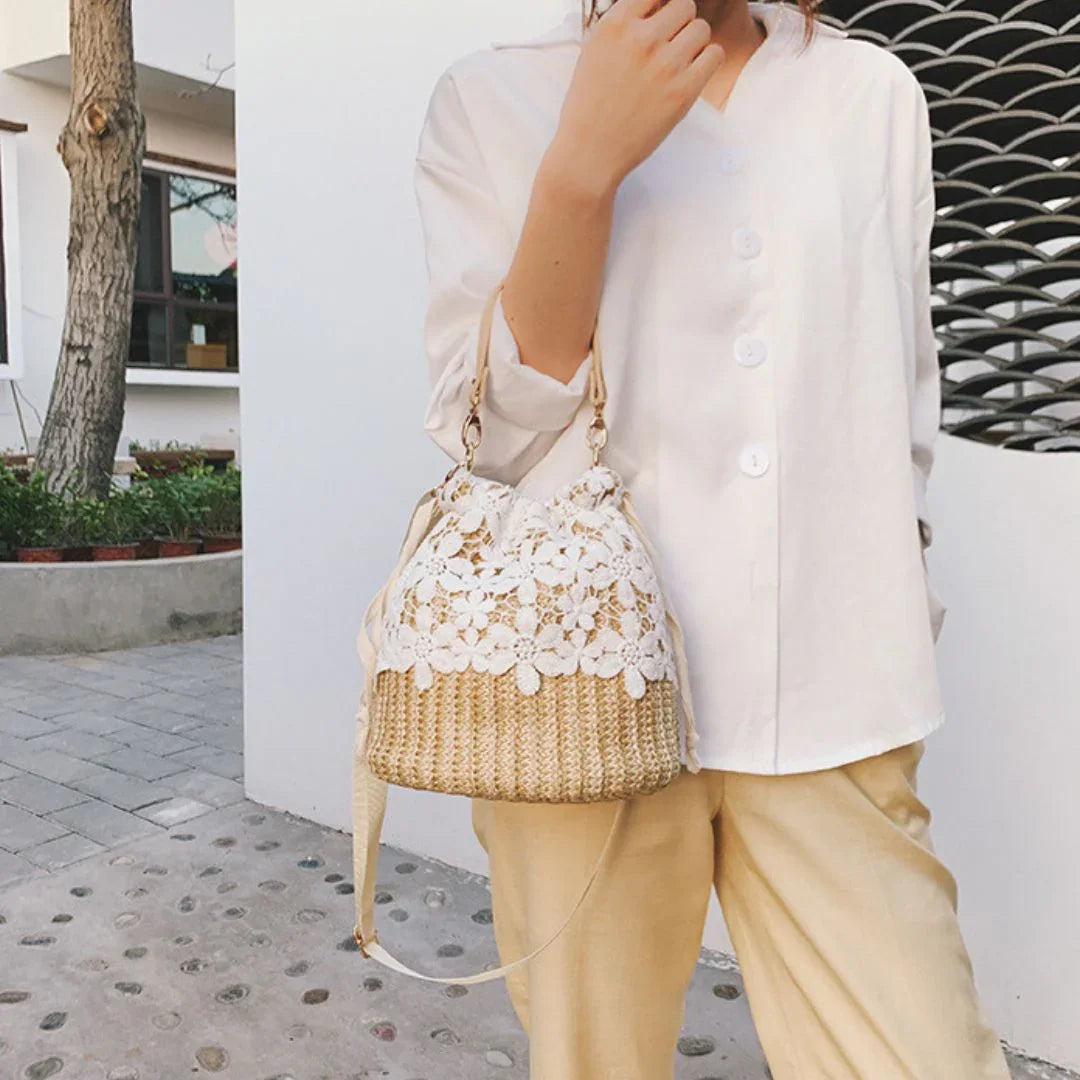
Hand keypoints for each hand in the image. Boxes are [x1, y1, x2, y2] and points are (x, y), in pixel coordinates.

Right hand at [549, 0, 724, 196]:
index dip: (660, 9)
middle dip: (680, 24)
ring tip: (679, 65)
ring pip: (702, 28)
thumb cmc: (588, 109)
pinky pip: (714, 55)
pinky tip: (692, 75)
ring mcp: (664, 63)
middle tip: (671, 48)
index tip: (659, 26)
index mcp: (614, 25)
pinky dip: (707, 62)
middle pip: (684, 6)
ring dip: (695, 43)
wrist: (589, 153)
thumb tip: (655, 11)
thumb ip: (623, 29)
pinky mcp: (683, 90)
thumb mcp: (593, 54)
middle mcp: (640, 38)